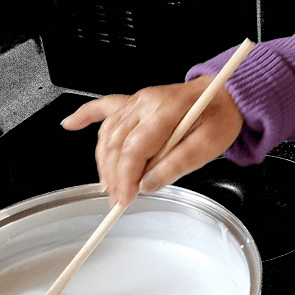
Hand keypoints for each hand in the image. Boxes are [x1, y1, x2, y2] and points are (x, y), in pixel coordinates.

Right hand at [60, 75, 243, 206]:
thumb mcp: (209, 146)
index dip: (126, 178)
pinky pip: (105, 106)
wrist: (225, 95)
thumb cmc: (220, 117)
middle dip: (114, 176)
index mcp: (167, 111)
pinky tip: (70, 124)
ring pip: (108, 133)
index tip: (125, 199)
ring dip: (104, 162)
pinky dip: (86, 115)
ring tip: (110, 185)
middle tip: (119, 200)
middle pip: (117, 144)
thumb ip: (178, 164)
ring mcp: (139, 100)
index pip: (134, 149)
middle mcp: (147, 102)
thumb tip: (149, 184)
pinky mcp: (136, 101)